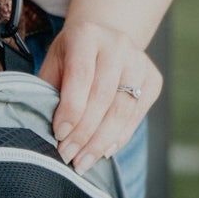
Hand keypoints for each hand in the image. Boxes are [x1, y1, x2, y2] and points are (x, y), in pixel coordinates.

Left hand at [37, 19, 161, 173]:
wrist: (104, 40)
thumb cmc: (70, 59)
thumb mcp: (54, 66)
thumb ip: (49, 93)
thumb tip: (45, 134)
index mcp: (86, 35)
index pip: (81, 76)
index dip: (71, 110)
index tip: (59, 135)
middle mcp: (118, 44)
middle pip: (103, 97)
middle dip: (83, 133)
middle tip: (67, 156)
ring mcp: (139, 61)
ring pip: (122, 110)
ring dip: (100, 142)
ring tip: (83, 162)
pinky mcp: (153, 79)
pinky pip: (136, 116)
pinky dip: (118, 138)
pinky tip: (102, 152)